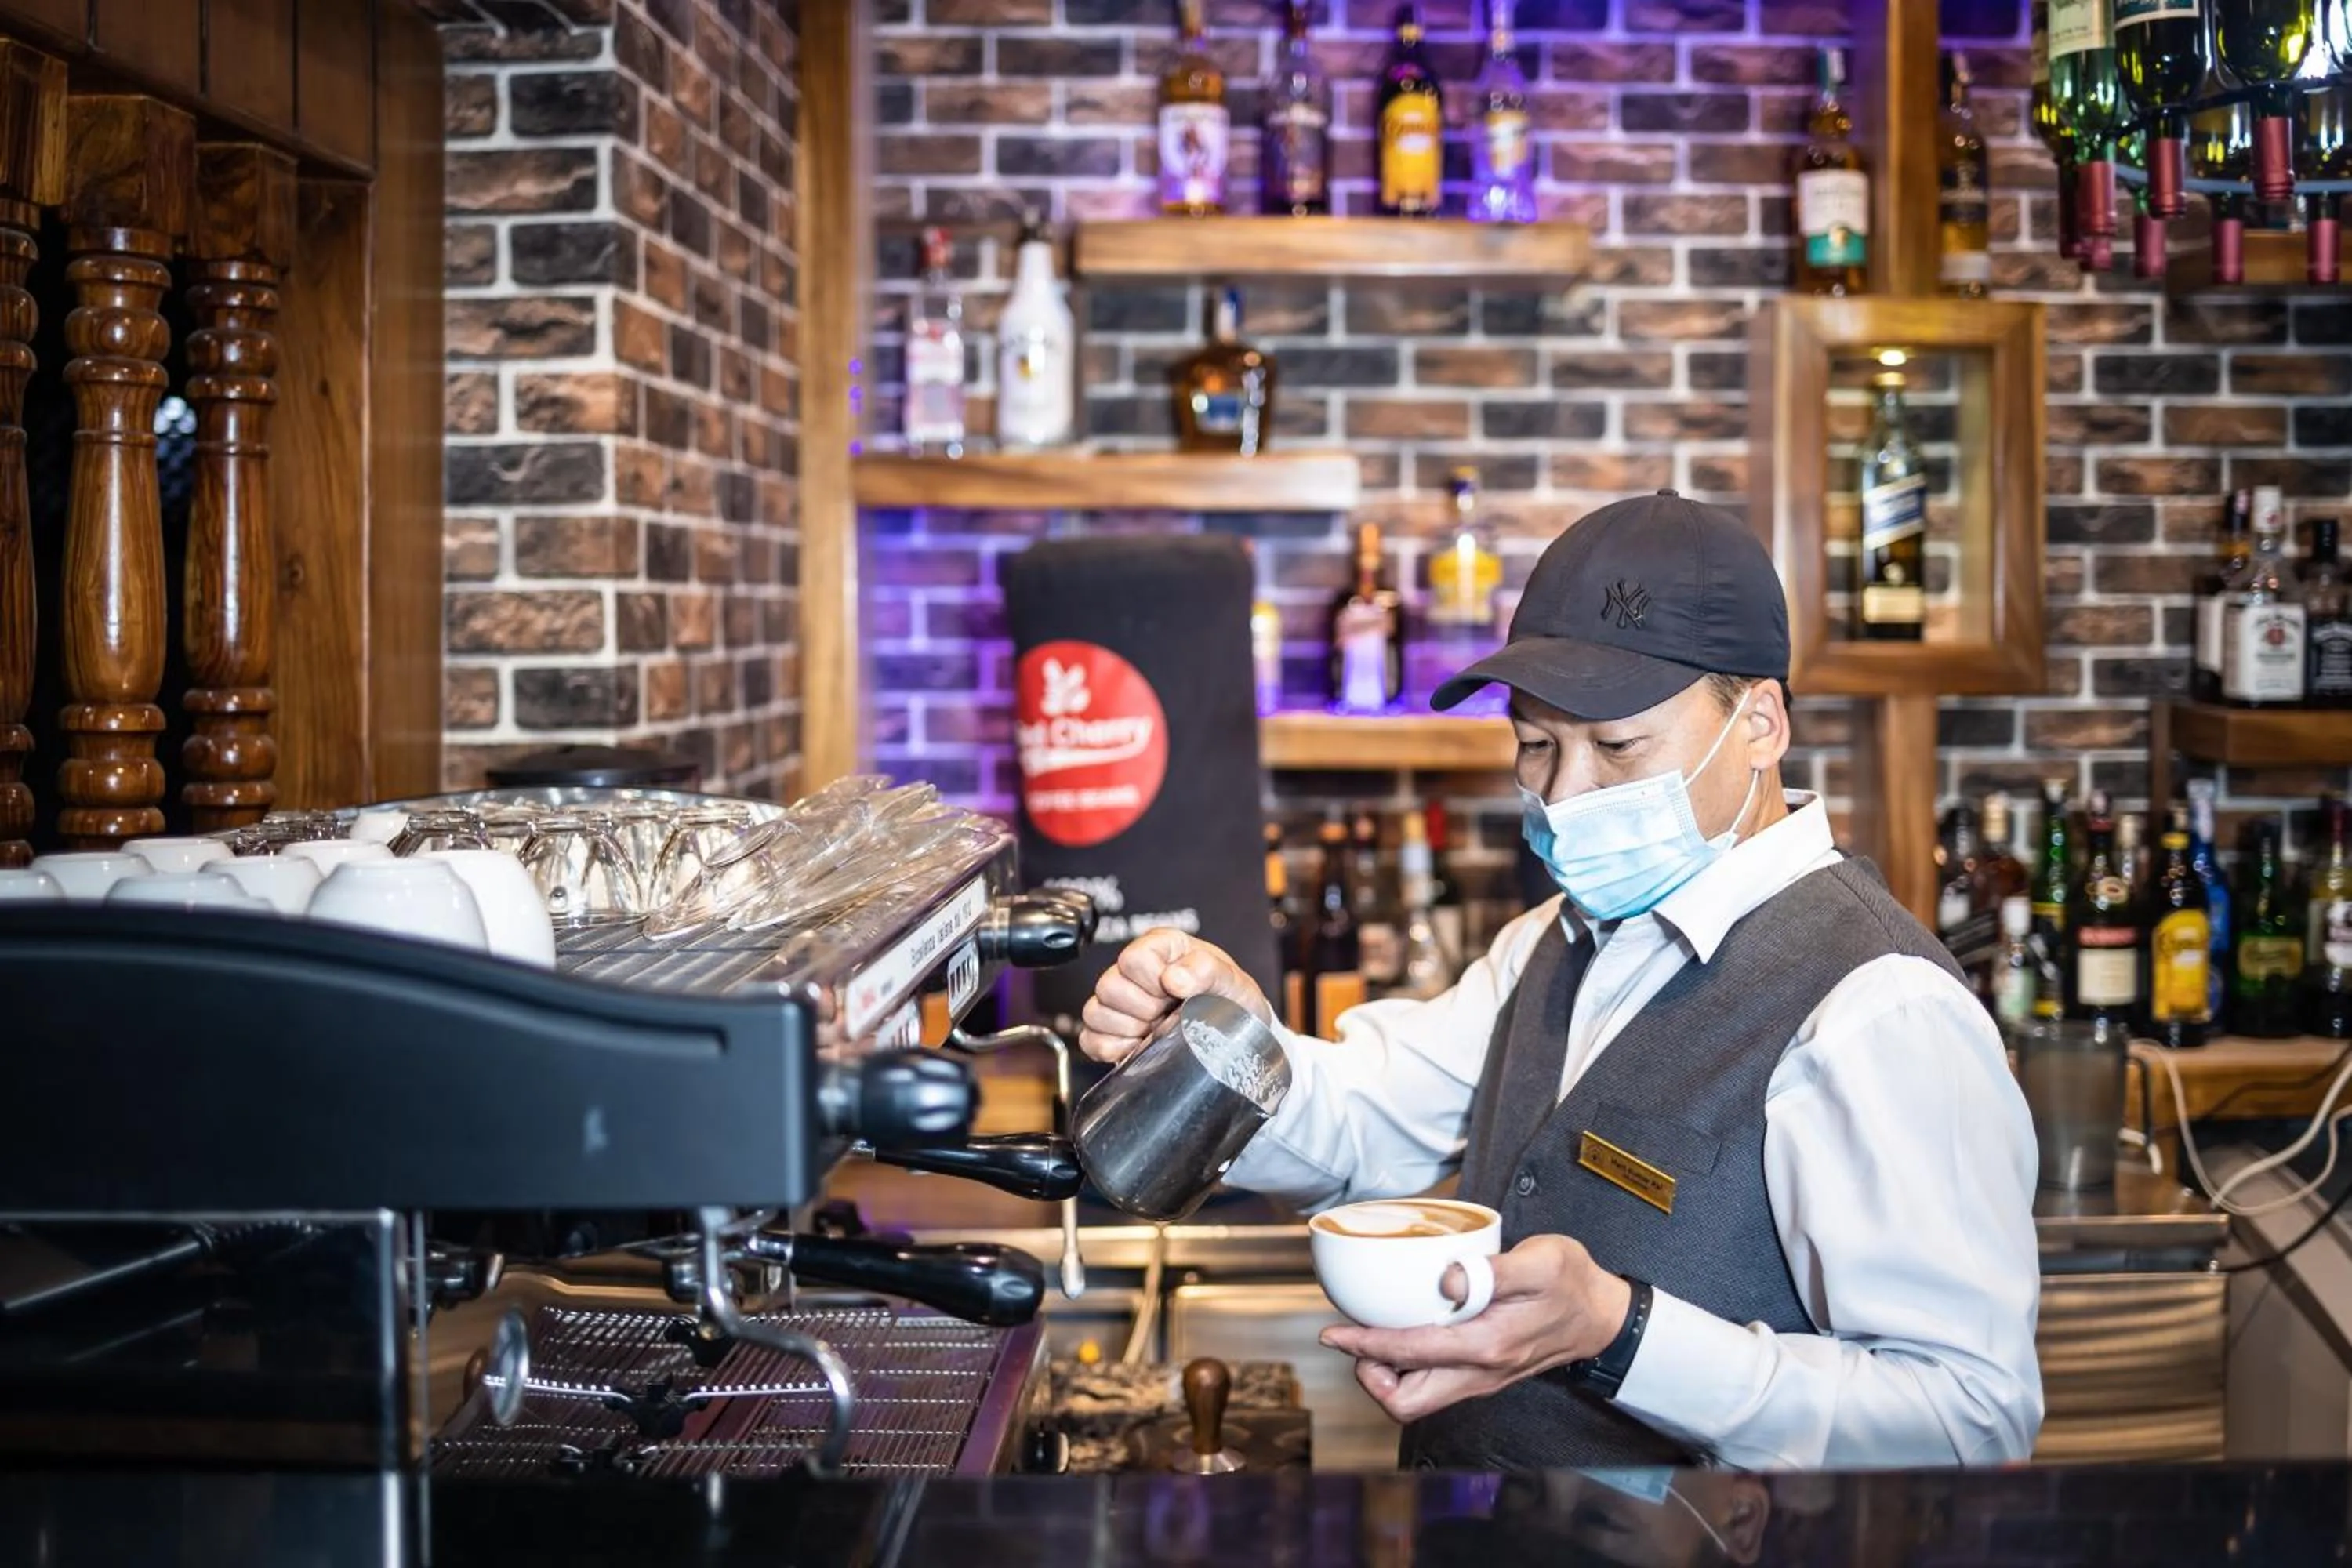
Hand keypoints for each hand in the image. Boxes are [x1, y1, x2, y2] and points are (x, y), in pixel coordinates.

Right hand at [1076, 928, 1271, 1064]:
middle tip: (1168, 1013)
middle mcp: (1134, 971)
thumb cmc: (1230, 997)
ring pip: (1095, 1013)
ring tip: (1156, 1029)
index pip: (1133, 959)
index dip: (1154, 981)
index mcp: (1160, 948)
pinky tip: (1139, 1046)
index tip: (1178, 993)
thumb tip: (1174, 978)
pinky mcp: (1111, 1032)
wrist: (1235, 1029)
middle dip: (1144, 1008)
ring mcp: (1120, 1002)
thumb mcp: (1230, 979)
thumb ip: (1206, 969)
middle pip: (1109, 986)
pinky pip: (1090, 1039)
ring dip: (1128, 1028)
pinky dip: (1112, 1048)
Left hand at [1318, 1234, 1633, 1423]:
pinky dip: (1406, 1367)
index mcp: (1487, 1346)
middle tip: (1357, 1338)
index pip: (1410, 1355)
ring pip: (1416, 1400)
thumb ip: (1493, 1271)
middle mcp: (1479, 1373)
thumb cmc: (1572, 1284)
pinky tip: (1403, 1332)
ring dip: (1386, 1373)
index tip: (1334, 1332)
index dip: (1364, 1345)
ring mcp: (1479, 1379)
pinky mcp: (1480, 1374)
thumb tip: (1448, 1279)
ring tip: (1374, 1335)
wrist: (1604, 1317)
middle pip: (1405, 1403)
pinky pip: (1431, 1385)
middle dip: (1370, 1374)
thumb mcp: (1542, 1262)